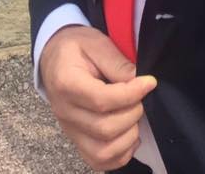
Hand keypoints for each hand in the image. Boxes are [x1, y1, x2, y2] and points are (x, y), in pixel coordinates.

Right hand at [39, 25, 157, 171]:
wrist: (55, 57)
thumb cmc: (77, 47)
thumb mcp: (96, 42)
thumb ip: (116, 62)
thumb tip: (139, 80)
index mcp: (67, 84)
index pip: (101, 100)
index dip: (131, 94)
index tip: (149, 82)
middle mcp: (65, 112)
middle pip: (104, 129)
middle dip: (132, 113)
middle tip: (141, 96)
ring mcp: (70, 130)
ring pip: (102, 152)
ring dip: (128, 137)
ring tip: (135, 115)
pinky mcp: (77, 140)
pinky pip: (98, 160)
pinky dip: (120, 155)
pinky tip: (130, 134)